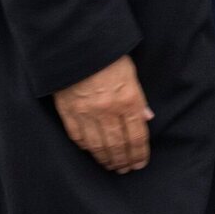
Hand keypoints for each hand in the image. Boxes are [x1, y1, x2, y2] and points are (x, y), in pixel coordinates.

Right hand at [52, 55, 153, 173]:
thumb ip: (138, 98)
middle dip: (123, 160)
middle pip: (118, 145)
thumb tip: (146, 118)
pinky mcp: (68, 111)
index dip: (140, 153)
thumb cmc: (107, 54)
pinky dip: (86, 147)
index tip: (140, 163)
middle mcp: (107, 110)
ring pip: (98, 146)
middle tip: (126, 169)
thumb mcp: (130, 72)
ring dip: (106, 159)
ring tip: (111, 166)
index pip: (137, 135)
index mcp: (127, 100)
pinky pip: (78, 137)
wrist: (76, 43)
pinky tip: (92, 151)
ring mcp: (86, 113)